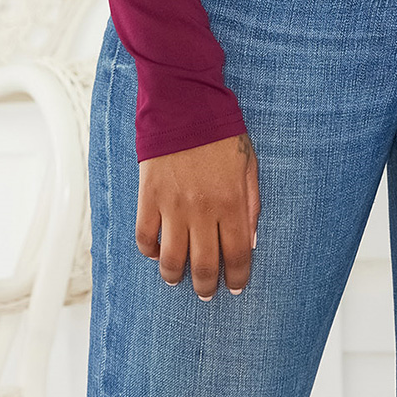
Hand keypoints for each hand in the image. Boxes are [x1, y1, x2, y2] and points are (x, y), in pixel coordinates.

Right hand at [137, 130, 260, 299]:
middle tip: (207, 292)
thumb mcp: (248, 164)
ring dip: (175, 277)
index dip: (238, 277)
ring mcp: (172, 206)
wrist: (184, 103)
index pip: (237, 255)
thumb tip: (250, 241)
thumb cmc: (221, 132)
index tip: (236, 286)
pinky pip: (145, 238)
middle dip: (207, 287)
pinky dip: (150, 252)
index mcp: (231, 202)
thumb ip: (251, 204)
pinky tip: (157, 253)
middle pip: (204, 265)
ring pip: (171, 261)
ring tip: (179, 280)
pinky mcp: (149, 197)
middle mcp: (202, 210)